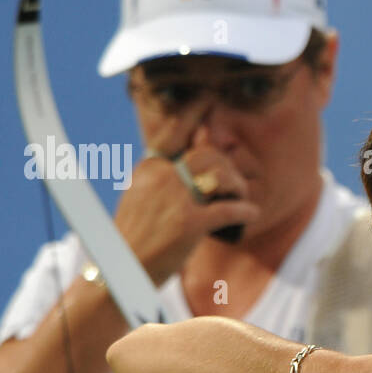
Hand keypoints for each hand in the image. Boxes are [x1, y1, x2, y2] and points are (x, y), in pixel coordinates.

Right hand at [115, 102, 259, 283]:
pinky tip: (252, 214)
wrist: (119, 274)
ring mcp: (175, 199)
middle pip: (208, 155)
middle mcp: (161, 177)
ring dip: (238, 187)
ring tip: (241, 200)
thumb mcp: (139, 199)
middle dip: (228, 168)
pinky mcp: (190, 224)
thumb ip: (160, 181)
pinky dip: (246, 211)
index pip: (173, 133)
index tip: (208, 98)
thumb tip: (189, 169)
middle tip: (235, 187)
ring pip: (221, 175)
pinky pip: (230, 209)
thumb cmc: (134, 241)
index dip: (192, 113)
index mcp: (147, 169)